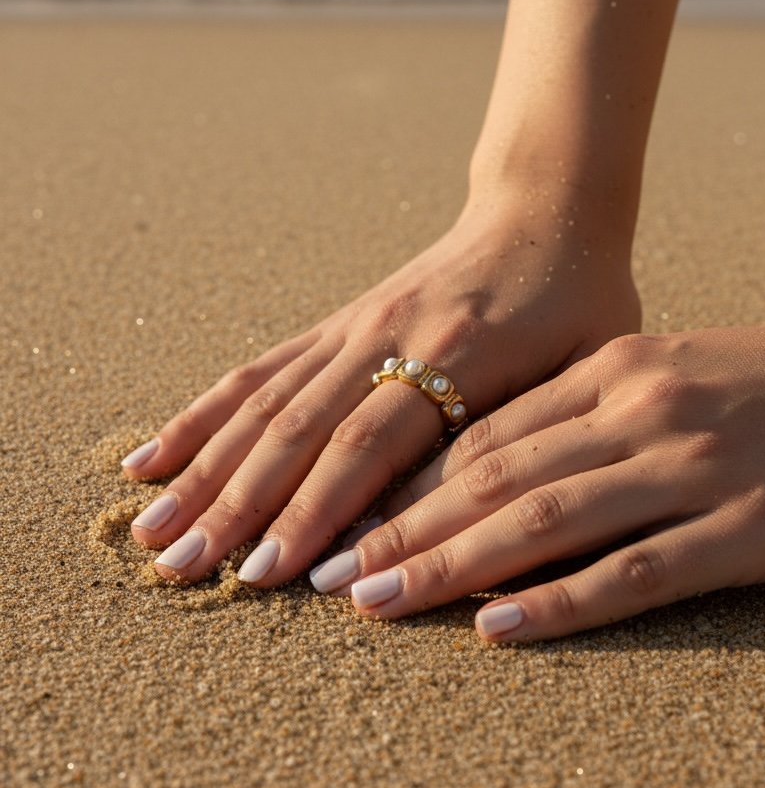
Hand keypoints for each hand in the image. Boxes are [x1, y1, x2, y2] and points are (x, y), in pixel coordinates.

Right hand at [123, 190, 639, 584]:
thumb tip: (477, 532)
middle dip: (237, 505)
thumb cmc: (582, 303)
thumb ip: (537, 437)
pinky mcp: (335, 325)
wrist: (545, 211)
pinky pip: (259, 372)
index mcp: (458, 356)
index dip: (319, 511)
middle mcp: (389, 339)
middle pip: (299, 429)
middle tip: (184, 572)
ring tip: (151, 531)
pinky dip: (203, 416)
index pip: (372, 445)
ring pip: (265, 404)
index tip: (273, 576)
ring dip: (205, 469)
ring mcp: (353, 329)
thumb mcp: (590, 367)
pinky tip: (153, 456)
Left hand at [311, 316, 764, 640]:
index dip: (409, 480)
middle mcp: (637, 410)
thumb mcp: (663, 369)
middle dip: (402, 526)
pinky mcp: (744, 528)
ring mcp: (689, 469)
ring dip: (451, 563)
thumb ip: (580, 408)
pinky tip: (496, 628)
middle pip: (494, 475)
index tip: (344, 518)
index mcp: (612, 370)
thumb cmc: (758, 380)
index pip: (486, 433)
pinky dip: (559, 602)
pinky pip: (634, 570)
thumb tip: (489, 462)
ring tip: (379, 602)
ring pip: (545, 520)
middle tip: (329, 572)